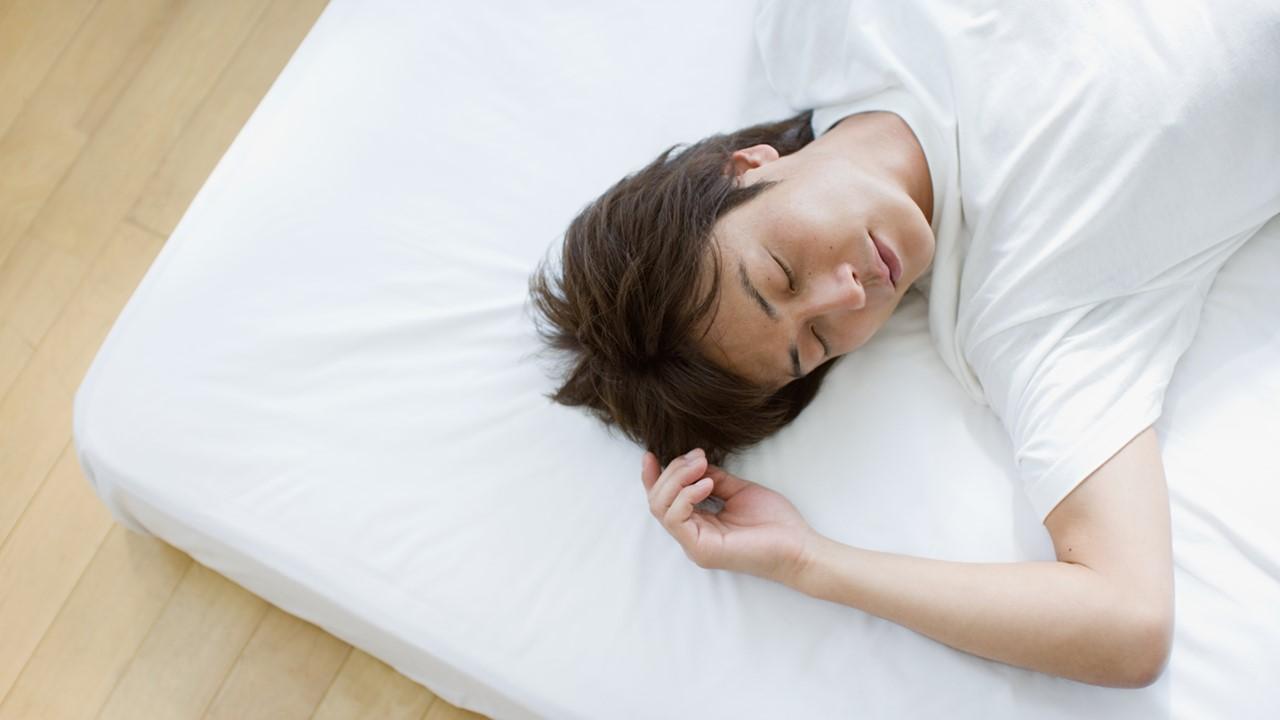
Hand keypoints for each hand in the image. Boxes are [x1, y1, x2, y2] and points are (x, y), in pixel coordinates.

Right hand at [641, 448, 818, 585]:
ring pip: (661, 508)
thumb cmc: (775, 522)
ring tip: (700, 467)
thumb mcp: (739, 490)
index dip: (653, 477)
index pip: (663, 500)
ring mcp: (695, 545)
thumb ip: (715, 478)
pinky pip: (676, 519)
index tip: (651, 454)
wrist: (799, 546)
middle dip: (671, 472)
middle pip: (657, 501)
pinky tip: (707, 484)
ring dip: (676, 480)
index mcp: (699, 524)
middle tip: (696, 457)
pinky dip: (686, 496)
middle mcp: (692, 536)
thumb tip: (695, 463)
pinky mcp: (702, 550)